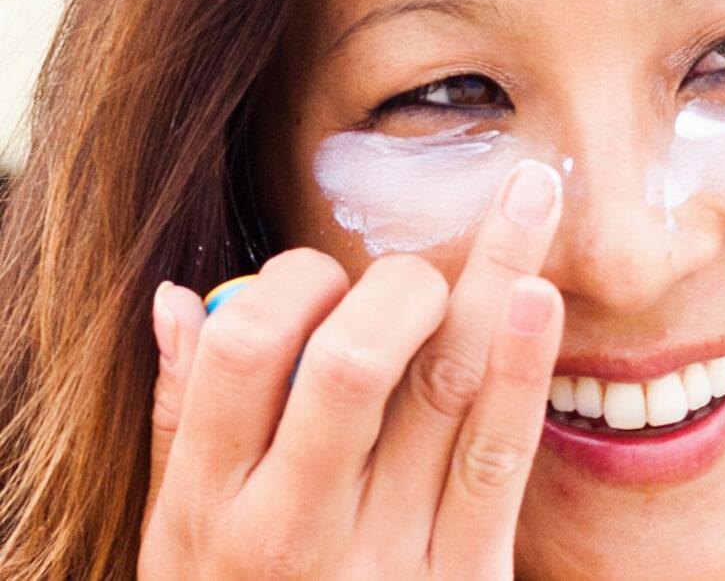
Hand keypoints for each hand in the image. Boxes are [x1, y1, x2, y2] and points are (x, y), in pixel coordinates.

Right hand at [139, 159, 564, 578]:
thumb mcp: (175, 540)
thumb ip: (179, 419)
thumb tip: (179, 301)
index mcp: (210, 504)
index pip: (244, 351)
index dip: (292, 281)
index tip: (321, 276)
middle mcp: (295, 526)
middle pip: (353, 362)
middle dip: (399, 284)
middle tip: (421, 266)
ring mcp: (388, 555)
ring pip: (442, 390)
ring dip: (492, 277)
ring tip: (532, 194)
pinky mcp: (465, 576)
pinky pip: (497, 459)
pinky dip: (521, 369)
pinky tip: (536, 295)